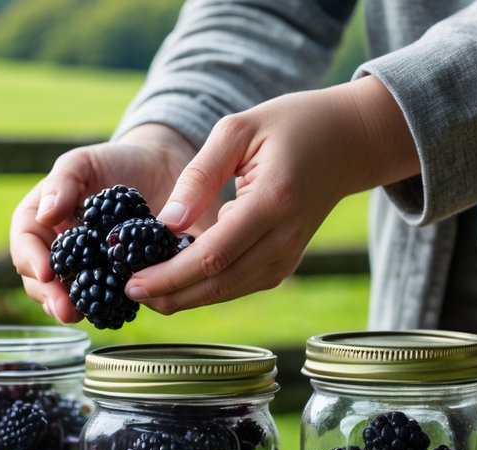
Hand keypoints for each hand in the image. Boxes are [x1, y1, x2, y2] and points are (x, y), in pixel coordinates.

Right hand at [10, 124, 208, 323]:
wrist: (156, 171)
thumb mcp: (82, 162)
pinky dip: (104, 308)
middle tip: (66, 310)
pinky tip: (113, 313)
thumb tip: (46, 215)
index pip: (25, 246)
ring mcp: (80, 269)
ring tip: (84, 317)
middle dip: (51, 297)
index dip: (33, 262)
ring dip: (73, 309)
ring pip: (66, 296)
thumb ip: (61, 183)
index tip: (48, 273)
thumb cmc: (112, 162)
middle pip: (40, 281)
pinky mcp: (108, 281)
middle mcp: (54, 251)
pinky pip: (101, 300)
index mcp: (38, 222)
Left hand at [126, 75, 418, 313]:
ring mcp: (287, 257)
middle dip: (168, 294)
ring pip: (225, 292)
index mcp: (273, 202)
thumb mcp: (239, 130)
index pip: (212, 255)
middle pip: (217, 283)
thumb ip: (199, 174)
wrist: (350, 141)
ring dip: (181, 297)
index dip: (168, 275)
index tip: (131, 280)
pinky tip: (171, 284)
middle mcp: (284, 240)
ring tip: (141, 290)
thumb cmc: (291, 125)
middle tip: (127, 291)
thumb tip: (166, 221)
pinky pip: (235, 286)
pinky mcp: (283, 265)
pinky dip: (201, 290)